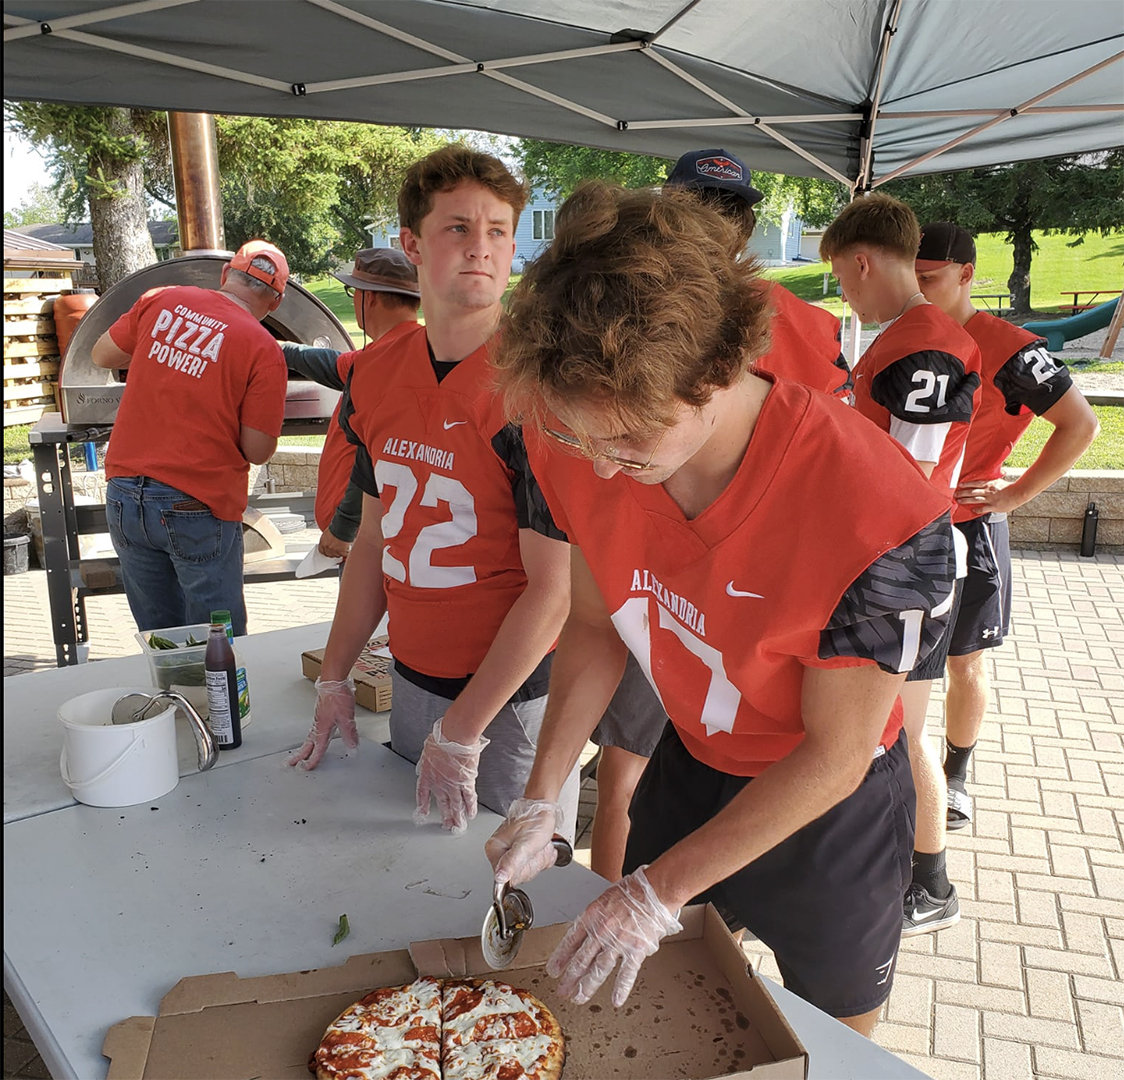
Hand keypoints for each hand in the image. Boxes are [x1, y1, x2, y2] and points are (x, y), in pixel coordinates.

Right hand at [287, 676, 357, 769]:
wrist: (333, 680)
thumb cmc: (337, 697)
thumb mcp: (346, 718)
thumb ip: (349, 735)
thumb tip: (352, 749)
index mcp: (322, 728)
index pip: (317, 748)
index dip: (312, 760)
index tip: (306, 768)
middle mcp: (318, 724)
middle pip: (307, 743)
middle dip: (299, 755)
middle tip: (291, 763)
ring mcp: (318, 718)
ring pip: (309, 735)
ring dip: (304, 746)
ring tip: (301, 752)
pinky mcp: (321, 712)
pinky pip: (314, 727)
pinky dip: (311, 735)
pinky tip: (315, 733)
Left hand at [318, 529, 351, 558]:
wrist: (342, 527)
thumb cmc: (336, 528)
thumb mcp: (327, 533)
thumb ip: (326, 539)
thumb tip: (329, 541)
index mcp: (323, 543)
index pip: (322, 551)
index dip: (326, 551)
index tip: (329, 550)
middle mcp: (327, 548)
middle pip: (329, 554)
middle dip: (333, 552)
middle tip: (337, 549)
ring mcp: (334, 550)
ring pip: (337, 555)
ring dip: (340, 552)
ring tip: (343, 547)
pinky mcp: (341, 552)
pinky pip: (344, 554)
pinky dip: (346, 552)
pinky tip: (347, 548)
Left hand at [413, 718, 489, 835]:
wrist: (454, 737)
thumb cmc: (441, 738)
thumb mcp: (428, 749)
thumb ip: (429, 758)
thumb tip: (429, 759)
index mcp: (427, 775)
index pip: (423, 794)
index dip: (423, 804)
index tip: (423, 812)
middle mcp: (439, 783)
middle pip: (442, 803)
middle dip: (445, 816)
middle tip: (447, 825)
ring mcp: (453, 785)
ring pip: (456, 805)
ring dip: (458, 817)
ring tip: (459, 826)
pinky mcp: (466, 782)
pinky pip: (469, 798)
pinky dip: (470, 808)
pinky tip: (471, 815)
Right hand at [485, 798, 564, 886]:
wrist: (544, 809)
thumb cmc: (535, 820)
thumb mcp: (525, 844)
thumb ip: (512, 862)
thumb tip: (499, 878)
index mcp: (494, 850)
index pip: (506, 878)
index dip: (522, 870)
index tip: (528, 857)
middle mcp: (500, 852)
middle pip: (518, 875)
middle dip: (533, 863)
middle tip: (535, 848)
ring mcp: (511, 852)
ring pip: (528, 871)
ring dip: (540, 859)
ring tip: (539, 845)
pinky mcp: (521, 852)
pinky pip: (534, 865)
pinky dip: (542, 857)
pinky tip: (541, 847)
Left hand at [546, 866, 681, 1006]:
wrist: (654, 890)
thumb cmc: (633, 890)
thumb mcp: (605, 899)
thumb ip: (595, 918)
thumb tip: (587, 933)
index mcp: (592, 916)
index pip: (571, 941)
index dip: (560, 957)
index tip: (554, 970)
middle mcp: (601, 931)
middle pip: (581, 959)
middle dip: (569, 978)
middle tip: (562, 990)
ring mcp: (618, 942)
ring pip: (598, 970)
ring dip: (587, 987)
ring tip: (579, 998)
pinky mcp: (636, 950)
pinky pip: (626, 973)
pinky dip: (620, 988)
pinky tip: (615, 1000)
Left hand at [955, 476, 1019, 515]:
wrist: (1019, 493)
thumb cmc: (1009, 487)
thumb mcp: (999, 481)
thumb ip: (991, 481)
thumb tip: (986, 480)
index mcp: (989, 484)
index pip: (975, 483)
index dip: (966, 484)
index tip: (959, 485)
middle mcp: (988, 491)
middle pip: (972, 491)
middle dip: (962, 493)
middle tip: (955, 494)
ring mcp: (990, 499)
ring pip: (975, 499)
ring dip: (966, 500)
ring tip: (959, 501)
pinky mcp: (994, 506)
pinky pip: (983, 508)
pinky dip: (977, 509)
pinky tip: (972, 510)